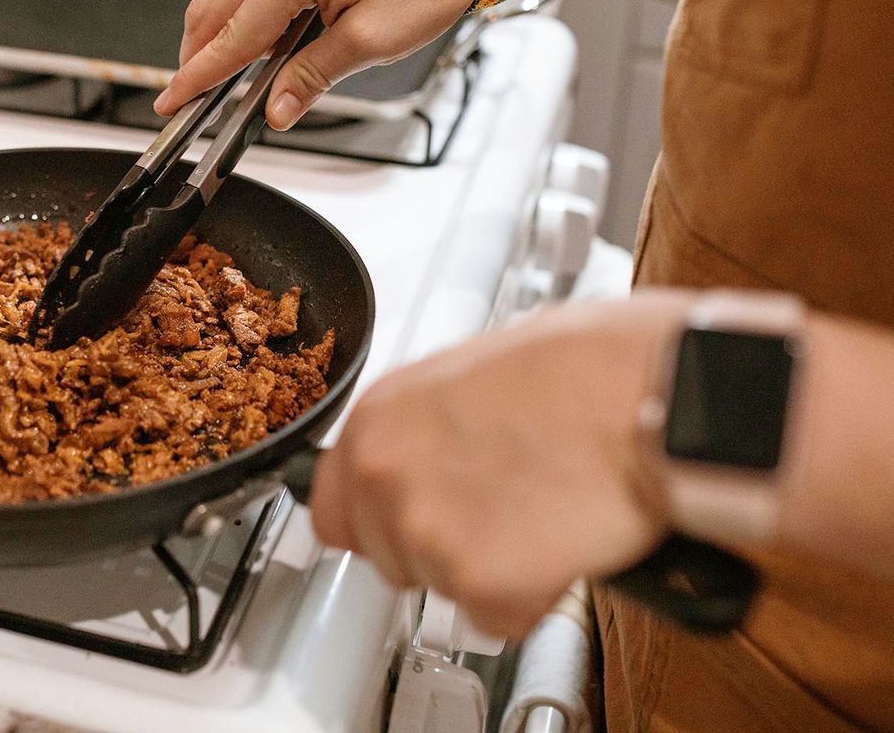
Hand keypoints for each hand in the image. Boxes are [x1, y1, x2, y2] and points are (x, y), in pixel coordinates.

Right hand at [155, 0, 491, 129]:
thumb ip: (309, 77)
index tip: (171, 100)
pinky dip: (246, 2)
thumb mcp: (367, 44)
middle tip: (188, 93)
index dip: (199, 74)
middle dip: (198, 52)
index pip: (232, 34)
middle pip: (215, 3)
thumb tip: (274, 110)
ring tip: (223, 70)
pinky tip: (257, 33)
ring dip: (222, 28)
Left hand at [309, 295, 688, 637]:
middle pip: (389, 557)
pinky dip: (534, 596)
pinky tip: (562, 541)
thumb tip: (435, 450)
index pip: (331, 508)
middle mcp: (385, 473)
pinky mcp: (480, 581)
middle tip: (505, 511)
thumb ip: (432, 424)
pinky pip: (497, 617)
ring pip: (443, 587)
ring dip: (492, 570)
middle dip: (444, 546)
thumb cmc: (589, 366)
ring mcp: (427, 531)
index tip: (409, 523)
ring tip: (543, 512)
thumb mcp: (477, 371)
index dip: (379, 522)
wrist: (652, 390)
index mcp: (379, 416)